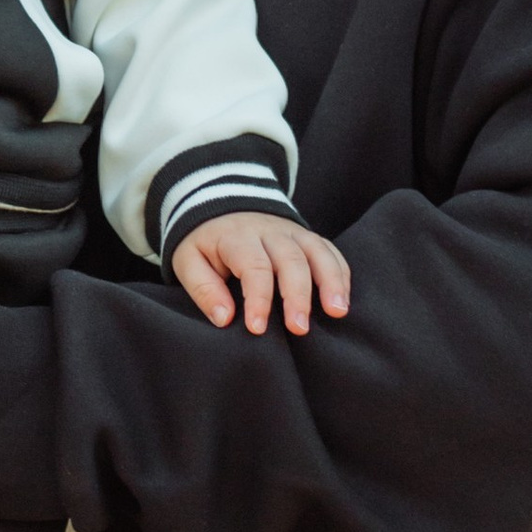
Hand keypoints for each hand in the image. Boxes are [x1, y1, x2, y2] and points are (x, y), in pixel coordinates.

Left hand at [174, 208, 350, 337]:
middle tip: (299, 329)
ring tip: (337, 312)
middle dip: (298, 295)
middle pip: (290, 260)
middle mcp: (269, 231)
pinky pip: (329, 250)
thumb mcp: (189, 261)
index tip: (258, 329)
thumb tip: (224, 318)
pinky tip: (343, 300)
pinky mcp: (306, 237)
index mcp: (237, 237)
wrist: (221, 203)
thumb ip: (204, 289)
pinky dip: (340, 273)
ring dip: (330, 281)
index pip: (253, 266)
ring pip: (317, 252)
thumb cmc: (206, 243)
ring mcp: (292, 232)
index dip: (258, 299)